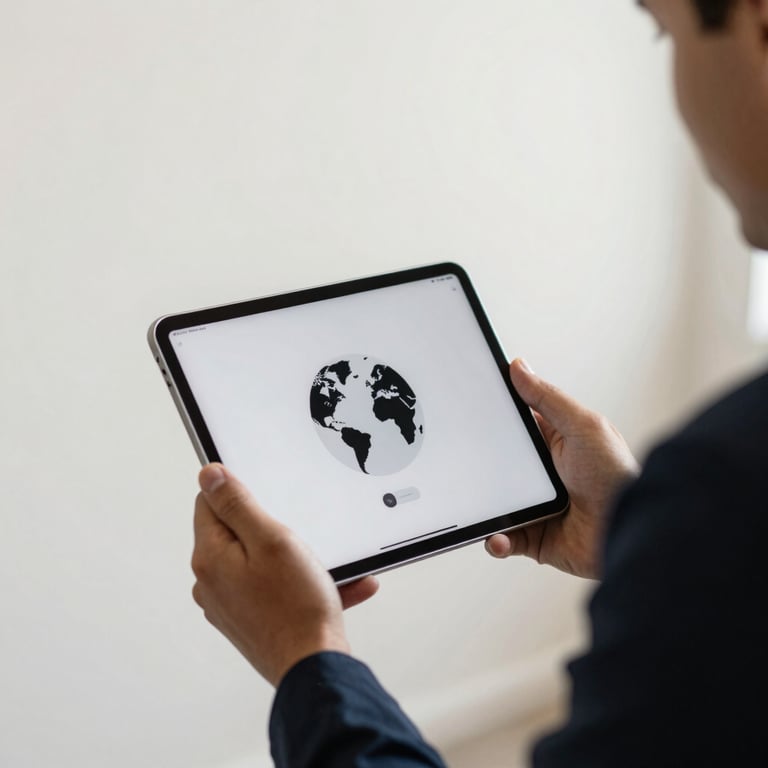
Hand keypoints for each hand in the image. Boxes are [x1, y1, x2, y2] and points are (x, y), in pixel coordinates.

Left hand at [191, 463, 378, 685]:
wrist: (314, 667)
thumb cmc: (297, 606)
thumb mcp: (272, 539)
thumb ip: (237, 504)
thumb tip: (208, 475)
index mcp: (210, 558)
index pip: (208, 503)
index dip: (239, 494)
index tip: (267, 500)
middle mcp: (211, 583)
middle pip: (235, 533)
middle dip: (270, 528)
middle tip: (299, 537)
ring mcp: (229, 604)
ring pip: (258, 561)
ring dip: (292, 557)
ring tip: (323, 567)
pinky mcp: (249, 620)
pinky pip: (273, 588)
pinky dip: (298, 583)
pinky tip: (332, 587)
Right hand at [485, 359, 639, 578]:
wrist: (629, 532)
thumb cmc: (618, 477)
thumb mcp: (583, 426)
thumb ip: (548, 398)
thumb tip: (519, 367)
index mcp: (555, 444)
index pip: (516, 426)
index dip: (493, 418)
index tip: (470, 408)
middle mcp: (543, 475)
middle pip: (498, 465)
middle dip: (481, 465)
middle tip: (463, 462)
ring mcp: (537, 506)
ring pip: (496, 503)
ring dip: (484, 506)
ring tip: (476, 506)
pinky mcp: (535, 537)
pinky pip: (504, 538)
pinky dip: (496, 539)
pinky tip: (497, 536)